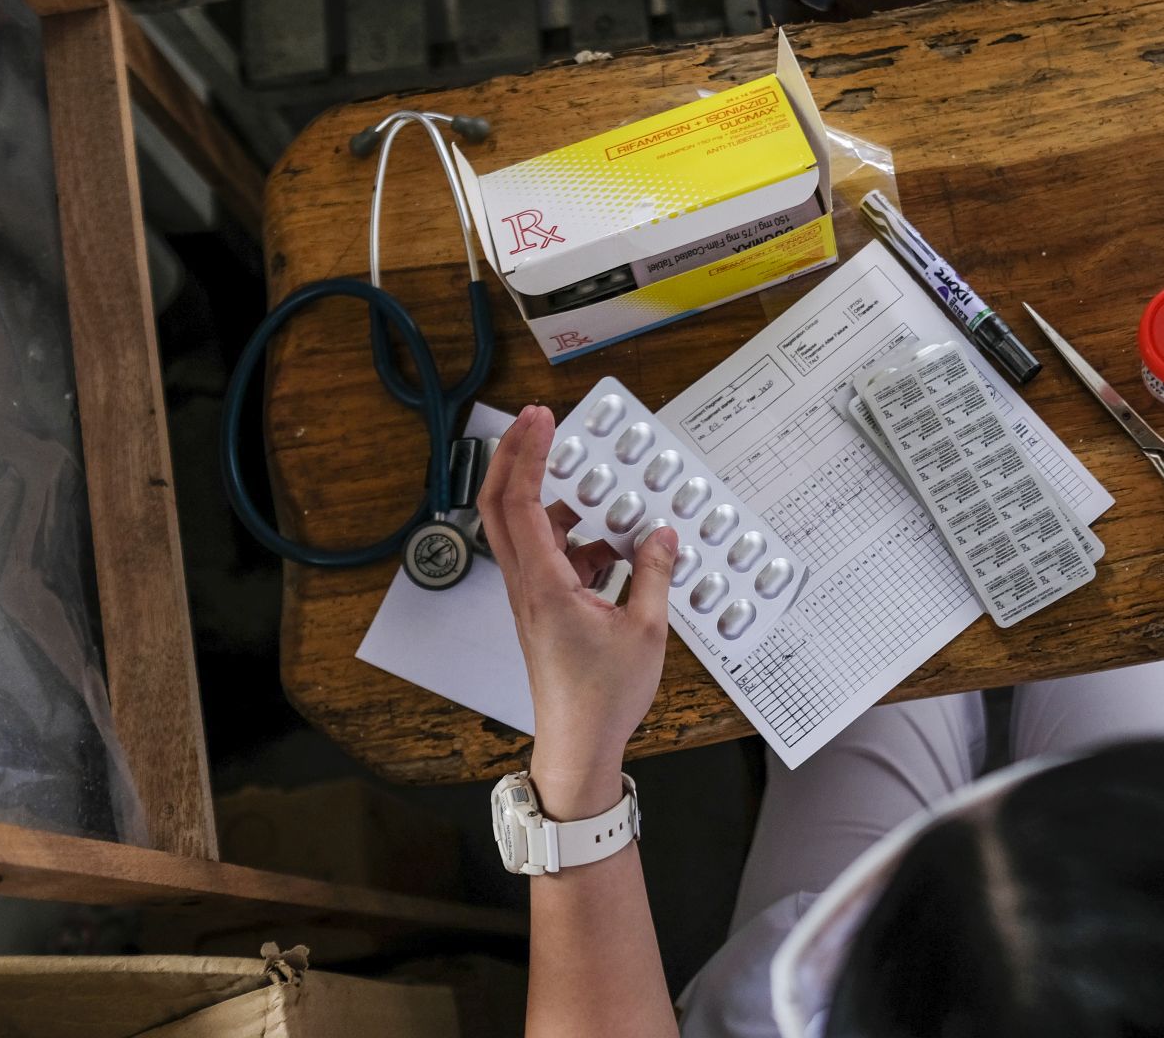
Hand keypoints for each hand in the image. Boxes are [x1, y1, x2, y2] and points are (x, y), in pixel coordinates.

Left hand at [478, 405, 678, 815]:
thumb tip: (660, 535)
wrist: (579, 746)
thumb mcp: (646, 630)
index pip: (521, 502)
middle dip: (517, 457)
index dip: (527, 453)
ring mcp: (532, 598)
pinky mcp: (544, 611)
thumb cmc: (603, 698)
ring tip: (603, 494)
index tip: (540, 417)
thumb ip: (654, 574)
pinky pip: (554, 557)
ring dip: (559, 501)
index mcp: (544, 584)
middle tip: (540, 422)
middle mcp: (527, 585)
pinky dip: (580, 539)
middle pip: (502, 505)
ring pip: (529, 530)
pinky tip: (620, 548)